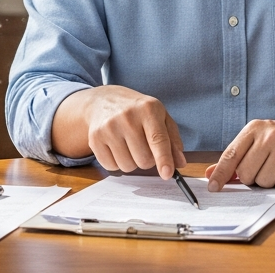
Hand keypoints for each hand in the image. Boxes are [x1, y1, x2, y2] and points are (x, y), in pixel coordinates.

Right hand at [52, 85, 185, 176]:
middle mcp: (127, 117)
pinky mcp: (95, 138)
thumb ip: (172, 139)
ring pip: (127, 166)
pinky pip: (111, 167)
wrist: (104, 100)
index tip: (167, 174)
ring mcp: (109, 127)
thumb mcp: (160, 116)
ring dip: (132, 162)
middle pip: (144, 159)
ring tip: (129, 145)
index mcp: (148, 109)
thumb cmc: (137, 111)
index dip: (164, 159)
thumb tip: (180, 163)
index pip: (158, 139)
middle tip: (143, 146)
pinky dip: (117, 163)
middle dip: (147, 160)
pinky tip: (116, 147)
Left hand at [203, 114, 274, 191]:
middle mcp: (269, 135)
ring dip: (270, 181)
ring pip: (265, 181)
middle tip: (264, 167)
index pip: (231, 154)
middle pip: (247, 173)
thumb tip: (210, 174)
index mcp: (253, 129)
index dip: (220, 173)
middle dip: (253, 178)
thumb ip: (234, 157)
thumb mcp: (256, 140)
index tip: (213, 187)